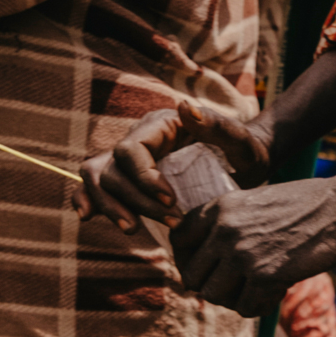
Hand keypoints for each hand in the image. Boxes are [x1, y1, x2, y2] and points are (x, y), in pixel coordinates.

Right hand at [82, 101, 272, 237]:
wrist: (247, 164)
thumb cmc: (246, 149)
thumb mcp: (241, 139)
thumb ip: (217, 125)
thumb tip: (185, 107)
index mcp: (160, 125)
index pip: (131, 150)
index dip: (143, 178)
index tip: (170, 201)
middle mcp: (140, 139)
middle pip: (113, 169)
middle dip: (135, 200)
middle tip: (171, 222)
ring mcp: (131, 160)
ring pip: (100, 179)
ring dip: (110, 206)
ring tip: (133, 229)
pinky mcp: (130, 179)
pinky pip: (97, 185)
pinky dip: (88, 199)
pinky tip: (88, 216)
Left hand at [175, 174, 335, 314]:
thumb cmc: (311, 203)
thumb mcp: (259, 201)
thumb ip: (232, 224)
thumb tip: (213, 259)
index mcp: (220, 206)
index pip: (178, 239)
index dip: (188, 259)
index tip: (206, 269)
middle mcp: (224, 229)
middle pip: (192, 276)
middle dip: (212, 286)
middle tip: (236, 286)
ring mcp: (242, 253)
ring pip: (214, 296)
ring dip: (235, 299)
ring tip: (259, 290)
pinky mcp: (265, 275)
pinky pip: (245, 308)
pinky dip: (260, 307)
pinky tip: (279, 293)